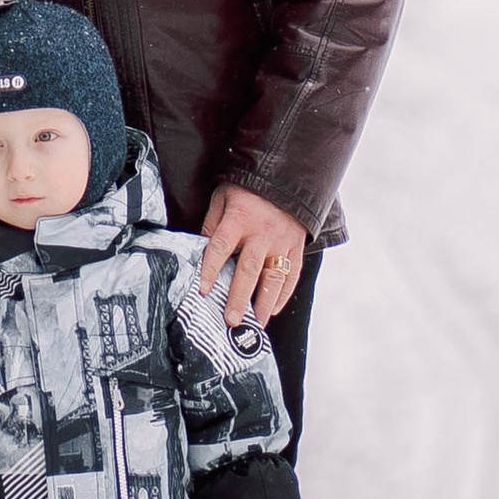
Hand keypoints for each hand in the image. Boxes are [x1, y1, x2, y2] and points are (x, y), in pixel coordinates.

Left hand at [199, 186, 305, 328]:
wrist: (287, 174)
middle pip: (248, 270)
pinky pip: (292, 274)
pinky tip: (273, 309)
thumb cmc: (248, 187)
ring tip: (255, 324)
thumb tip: (201, 250)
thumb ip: (212, 223)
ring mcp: (282, 241)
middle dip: (239, 298)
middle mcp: (262, 233)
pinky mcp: (297, 245)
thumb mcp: (222, 197)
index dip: (210, 271)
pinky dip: (283, 294)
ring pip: (273, 278)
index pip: (220, 248)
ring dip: (264, 304)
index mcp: (239, 219)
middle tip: (231, 320)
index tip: (203, 291)